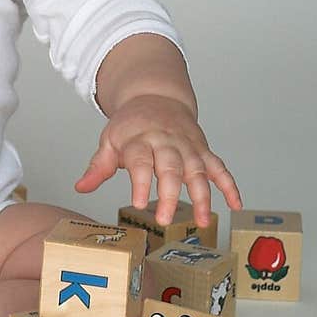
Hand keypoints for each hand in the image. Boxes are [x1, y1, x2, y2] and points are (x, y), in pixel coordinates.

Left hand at [74, 95, 241, 228]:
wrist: (156, 95)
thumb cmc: (131, 124)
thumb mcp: (110, 140)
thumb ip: (99, 166)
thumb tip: (81, 187)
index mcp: (140, 139)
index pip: (140, 161)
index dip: (140, 182)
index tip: (138, 203)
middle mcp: (166, 142)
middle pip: (170, 167)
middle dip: (169, 194)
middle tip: (165, 219)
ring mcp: (187, 146)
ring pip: (197, 170)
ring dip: (202, 195)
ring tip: (202, 220)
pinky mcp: (202, 149)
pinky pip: (219, 167)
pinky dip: (229, 184)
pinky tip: (235, 204)